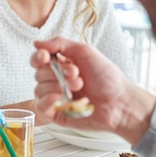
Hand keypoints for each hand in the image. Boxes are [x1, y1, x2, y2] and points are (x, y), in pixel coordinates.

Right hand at [31, 36, 155, 144]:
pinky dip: (48, 99)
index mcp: (61, 64)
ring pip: (39, 88)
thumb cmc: (107, 77)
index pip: (38, 59)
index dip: (38, 57)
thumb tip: (36, 43)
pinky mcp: (55, 113)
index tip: (45, 57)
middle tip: (77, 74)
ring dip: (57, 86)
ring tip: (79, 87)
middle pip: (38, 73)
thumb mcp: (85, 51)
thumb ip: (59, 44)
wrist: (119, 101)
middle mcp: (55, 80)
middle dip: (57, 72)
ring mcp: (54, 97)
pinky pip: (40, 105)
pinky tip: (60, 97)